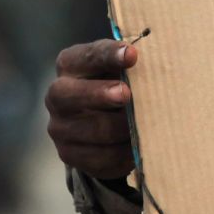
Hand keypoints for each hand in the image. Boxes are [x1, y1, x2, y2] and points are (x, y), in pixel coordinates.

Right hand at [46, 39, 137, 178]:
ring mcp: (60, 128)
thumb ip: (130, 64)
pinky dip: (125, 152)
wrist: (101, 119)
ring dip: (124, 127)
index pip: (87, 56)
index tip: (132, 55)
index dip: (109, 55)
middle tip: (125, 94)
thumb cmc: (116, 82)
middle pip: (73, 95)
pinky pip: (102, 157)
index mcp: (70, 64)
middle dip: (100, 94)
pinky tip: (141, 145)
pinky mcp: (70, 155)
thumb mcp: (119, 68)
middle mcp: (58, 95)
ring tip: (148, 123)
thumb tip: (156, 61)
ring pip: (94, 130)